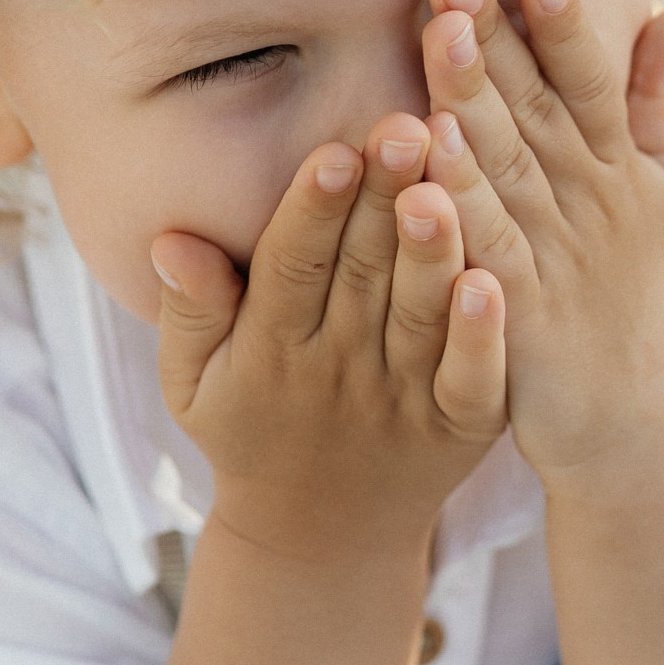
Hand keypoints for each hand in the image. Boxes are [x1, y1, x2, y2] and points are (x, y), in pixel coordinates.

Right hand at [150, 115, 507, 560]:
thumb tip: (171, 238)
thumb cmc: (254, 428)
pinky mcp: (463, 425)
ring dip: (433, 254)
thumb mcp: (196, 382)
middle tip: (405, 128)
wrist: (323, 537)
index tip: (333, 150)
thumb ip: (190, 312)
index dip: (312, 209)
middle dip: (383, 199)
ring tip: (443, 190)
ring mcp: (406, 396)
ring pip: (419, 316)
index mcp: (274, 344)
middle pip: (363, 272)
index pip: (293, 266)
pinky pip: (473, 380)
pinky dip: (482, 338)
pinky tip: (492, 285)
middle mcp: (341, 366)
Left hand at [415, 0, 663, 490]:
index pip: (591, 86)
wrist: (638, 419)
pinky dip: (457, 211)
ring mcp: (556, 261)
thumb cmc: (635, 291)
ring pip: (507, 172)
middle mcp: (590, 206)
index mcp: (617, 169)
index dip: (567, 30)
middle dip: (496, 42)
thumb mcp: (661, 189)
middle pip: (536, 113)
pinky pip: (483, 256)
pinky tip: (421, 170)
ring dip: (471, 104)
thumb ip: (662, 95)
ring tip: (435, 43)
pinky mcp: (522, 320)